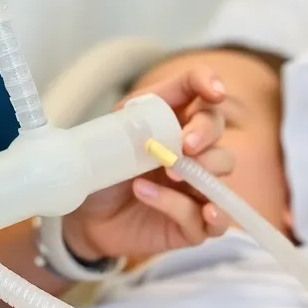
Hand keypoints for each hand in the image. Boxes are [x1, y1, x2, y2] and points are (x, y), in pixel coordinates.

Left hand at [62, 67, 233, 261]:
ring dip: (199, 169)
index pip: (200, 94)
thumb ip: (133, 118)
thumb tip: (148, 116)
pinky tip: (149, 196)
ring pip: (222, 170)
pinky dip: (180, 205)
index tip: (212, 91)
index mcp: (173, 120)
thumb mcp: (113, 135)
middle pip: (217, 129)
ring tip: (165, 172)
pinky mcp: (194, 225)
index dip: (209, 83)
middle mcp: (193, 151)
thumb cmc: (104, 169)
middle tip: (184, 144)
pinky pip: (206, 217)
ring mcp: (197, 187)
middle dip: (205, 132)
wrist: (85, 214)